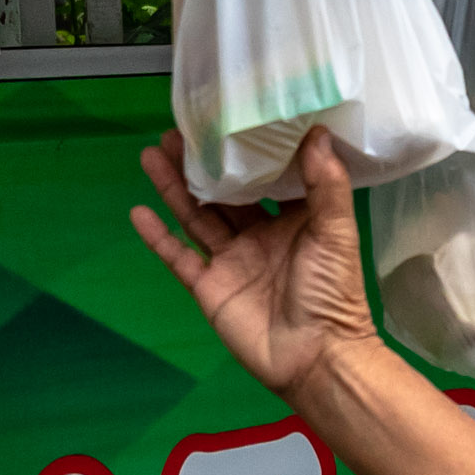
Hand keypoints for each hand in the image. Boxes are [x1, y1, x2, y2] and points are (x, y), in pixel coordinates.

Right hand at [130, 129, 384, 401]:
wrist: (315, 356)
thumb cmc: (332, 292)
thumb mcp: (336, 232)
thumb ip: (326, 184)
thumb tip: (316, 131)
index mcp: (294, 221)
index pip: (268, 177)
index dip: (249, 152)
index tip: (232, 119)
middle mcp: (259, 236)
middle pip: (223, 193)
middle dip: (201, 164)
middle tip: (177, 130)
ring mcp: (231, 261)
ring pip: (196, 216)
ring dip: (175, 187)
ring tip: (152, 153)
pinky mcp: (209, 287)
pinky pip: (178, 257)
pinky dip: (157, 237)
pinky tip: (138, 211)